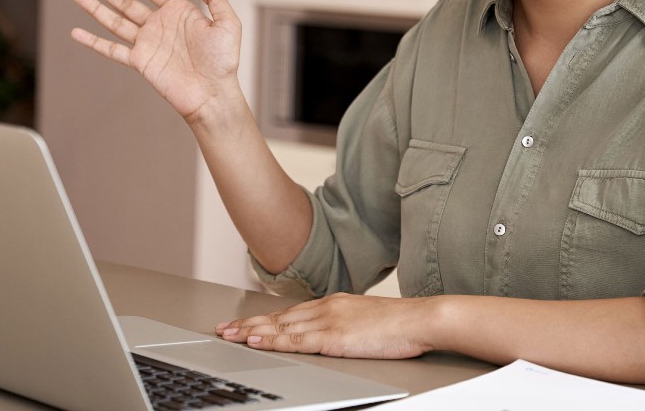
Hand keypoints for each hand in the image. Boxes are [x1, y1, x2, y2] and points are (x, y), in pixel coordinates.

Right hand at [70, 0, 241, 122]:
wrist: (213, 93)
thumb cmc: (224, 62)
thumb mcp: (228, 24)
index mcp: (178, 12)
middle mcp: (159, 25)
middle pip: (125, 1)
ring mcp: (147, 43)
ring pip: (114, 20)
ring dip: (94, 7)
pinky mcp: (140, 62)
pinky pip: (112, 49)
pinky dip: (94, 41)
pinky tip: (77, 32)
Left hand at [214, 293, 436, 358]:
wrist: (421, 319)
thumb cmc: (401, 324)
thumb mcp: (365, 320)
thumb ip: (344, 325)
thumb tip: (332, 335)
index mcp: (333, 304)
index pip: (290, 313)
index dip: (264, 319)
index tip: (244, 324)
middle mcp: (326, 308)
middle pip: (279, 317)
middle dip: (249, 323)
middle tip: (223, 329)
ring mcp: (329, 321)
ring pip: (281, 326)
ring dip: (253, 331)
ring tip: (230, 335)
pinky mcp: (335, 337)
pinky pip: (297, 340)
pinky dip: (273, 340)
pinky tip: (257, 340)